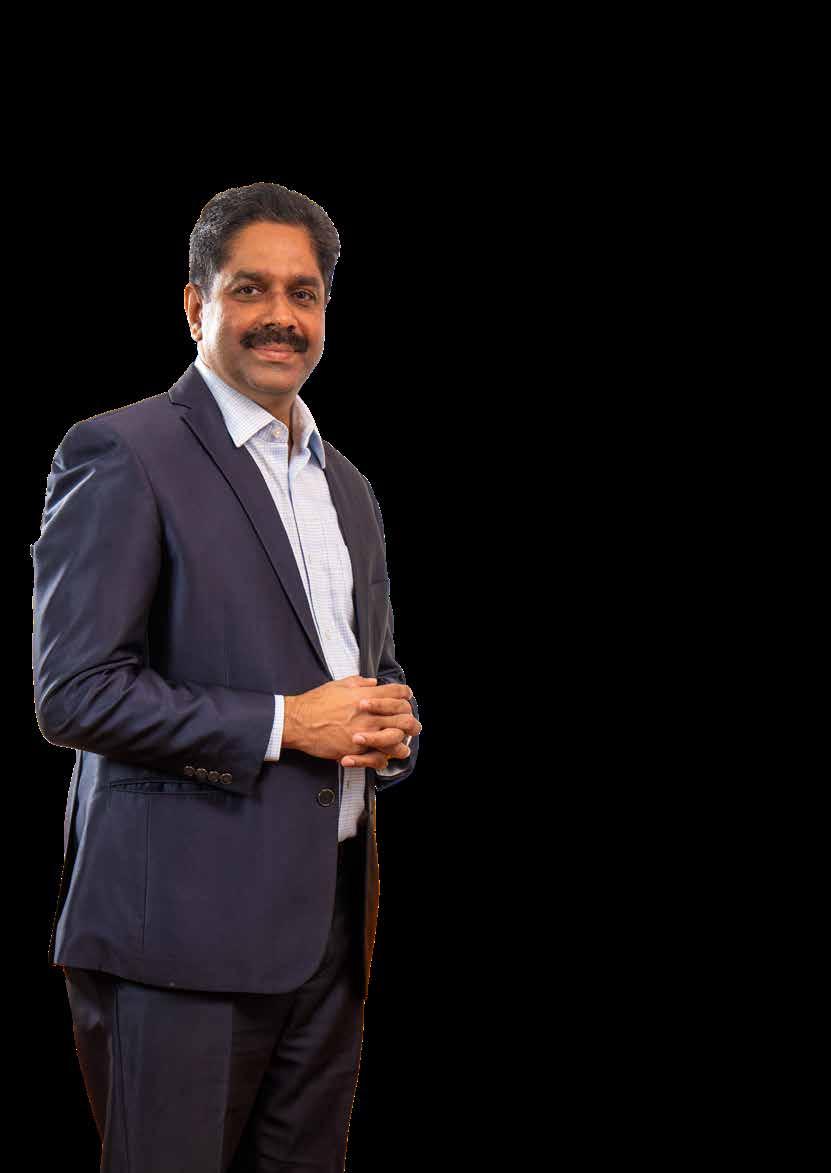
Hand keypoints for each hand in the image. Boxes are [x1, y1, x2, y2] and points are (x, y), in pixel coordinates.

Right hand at [283, 676, 419, 765]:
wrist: (298, 722)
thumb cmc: (315, 703)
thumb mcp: (338, 684)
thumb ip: (359, 683)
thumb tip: (372, 682)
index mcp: (367, 695)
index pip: (398, 693)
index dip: (405, 695)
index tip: (405, 699)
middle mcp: (370, 714)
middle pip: (405, 716)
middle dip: (411, 721)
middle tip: (409, 724)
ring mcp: (365, 732)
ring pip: (397, 739)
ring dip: (402, 742)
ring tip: (401, 744)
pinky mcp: (356, 749)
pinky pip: (379, 757)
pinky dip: (383, 758)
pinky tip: (383, 757)